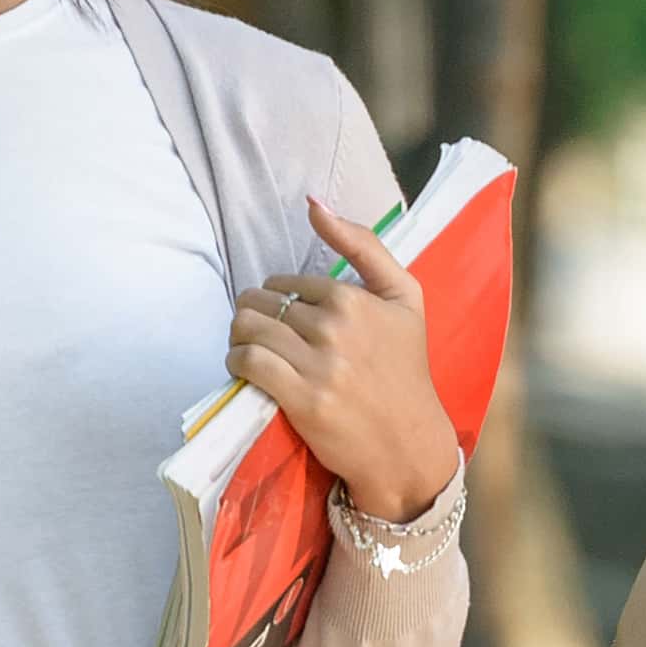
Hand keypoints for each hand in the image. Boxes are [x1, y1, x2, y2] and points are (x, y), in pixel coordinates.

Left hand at [227, 198, 460, 519]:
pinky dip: (237, 363)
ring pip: (247, 329)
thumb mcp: (405, 298)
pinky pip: (246, 363)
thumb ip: (363, 244)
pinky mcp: (301, 398)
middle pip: (260, 303)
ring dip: (240, 338)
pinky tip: (248, 370)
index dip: (280, 298)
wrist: (408, 443)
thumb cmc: (405, 369)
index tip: (290, 320)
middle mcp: (335, 327)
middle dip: (255, 316)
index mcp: (355, 299)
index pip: (287, 282)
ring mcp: (318, 364)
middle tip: (266, 335)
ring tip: (253, 350)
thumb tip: (313, 203)